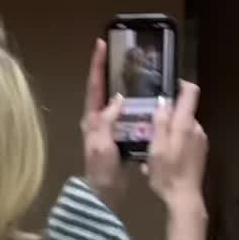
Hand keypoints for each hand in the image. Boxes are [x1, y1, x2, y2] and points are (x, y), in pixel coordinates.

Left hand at [81, 39, 126, 207]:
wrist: (104, 196)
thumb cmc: (100, 171)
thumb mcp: (102, 145)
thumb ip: (107, 121)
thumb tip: (118, 99)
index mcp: (91, 120)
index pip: (93, 86)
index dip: (97, 65)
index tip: (101, 43)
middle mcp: (98, 121)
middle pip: (103, 89)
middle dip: (110, 70)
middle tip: (122, 53)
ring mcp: (108, 130)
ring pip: (116, 101)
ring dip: (125, 85)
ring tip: (138, 70)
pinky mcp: (119, 138)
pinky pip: (127, 115)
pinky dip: (135, 105)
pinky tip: (147, 99)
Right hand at [147, 81, 207, 212]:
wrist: (184, 198)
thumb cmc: (167, 174)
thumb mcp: (156, 148)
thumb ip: (160, 122)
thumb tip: (164, 101)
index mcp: (185, 123)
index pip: (191, 92)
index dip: (181, 85)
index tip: (168, 87)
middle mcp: (197, 128)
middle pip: (183, 113)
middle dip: (168, 118)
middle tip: (150, 129)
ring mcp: (201, 141)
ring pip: (183, 128)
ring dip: (170, 134)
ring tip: (155, 150)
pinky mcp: (201, 153)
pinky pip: (186, 142)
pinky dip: (175, 146)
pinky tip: (164, 161)